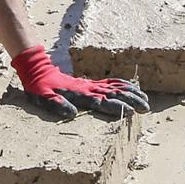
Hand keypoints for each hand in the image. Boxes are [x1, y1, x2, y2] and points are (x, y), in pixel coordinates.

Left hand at [12, 45, 148, 120]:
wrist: (38, 70)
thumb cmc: (40, 88)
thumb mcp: (44, 98)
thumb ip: (58, 104)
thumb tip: (72, 113)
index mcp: (81, 94)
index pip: (103, 102)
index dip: (117, 107)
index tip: (131, 112)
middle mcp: (89, 89)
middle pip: (115, 94)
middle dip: (132, 100)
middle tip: (146, 107)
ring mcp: (90, 85)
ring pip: (116, 87)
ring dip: (131, 93)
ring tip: (145, 100)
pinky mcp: (89, 83)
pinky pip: (110, 82)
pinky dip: (122, 84)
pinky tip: (131, 88)